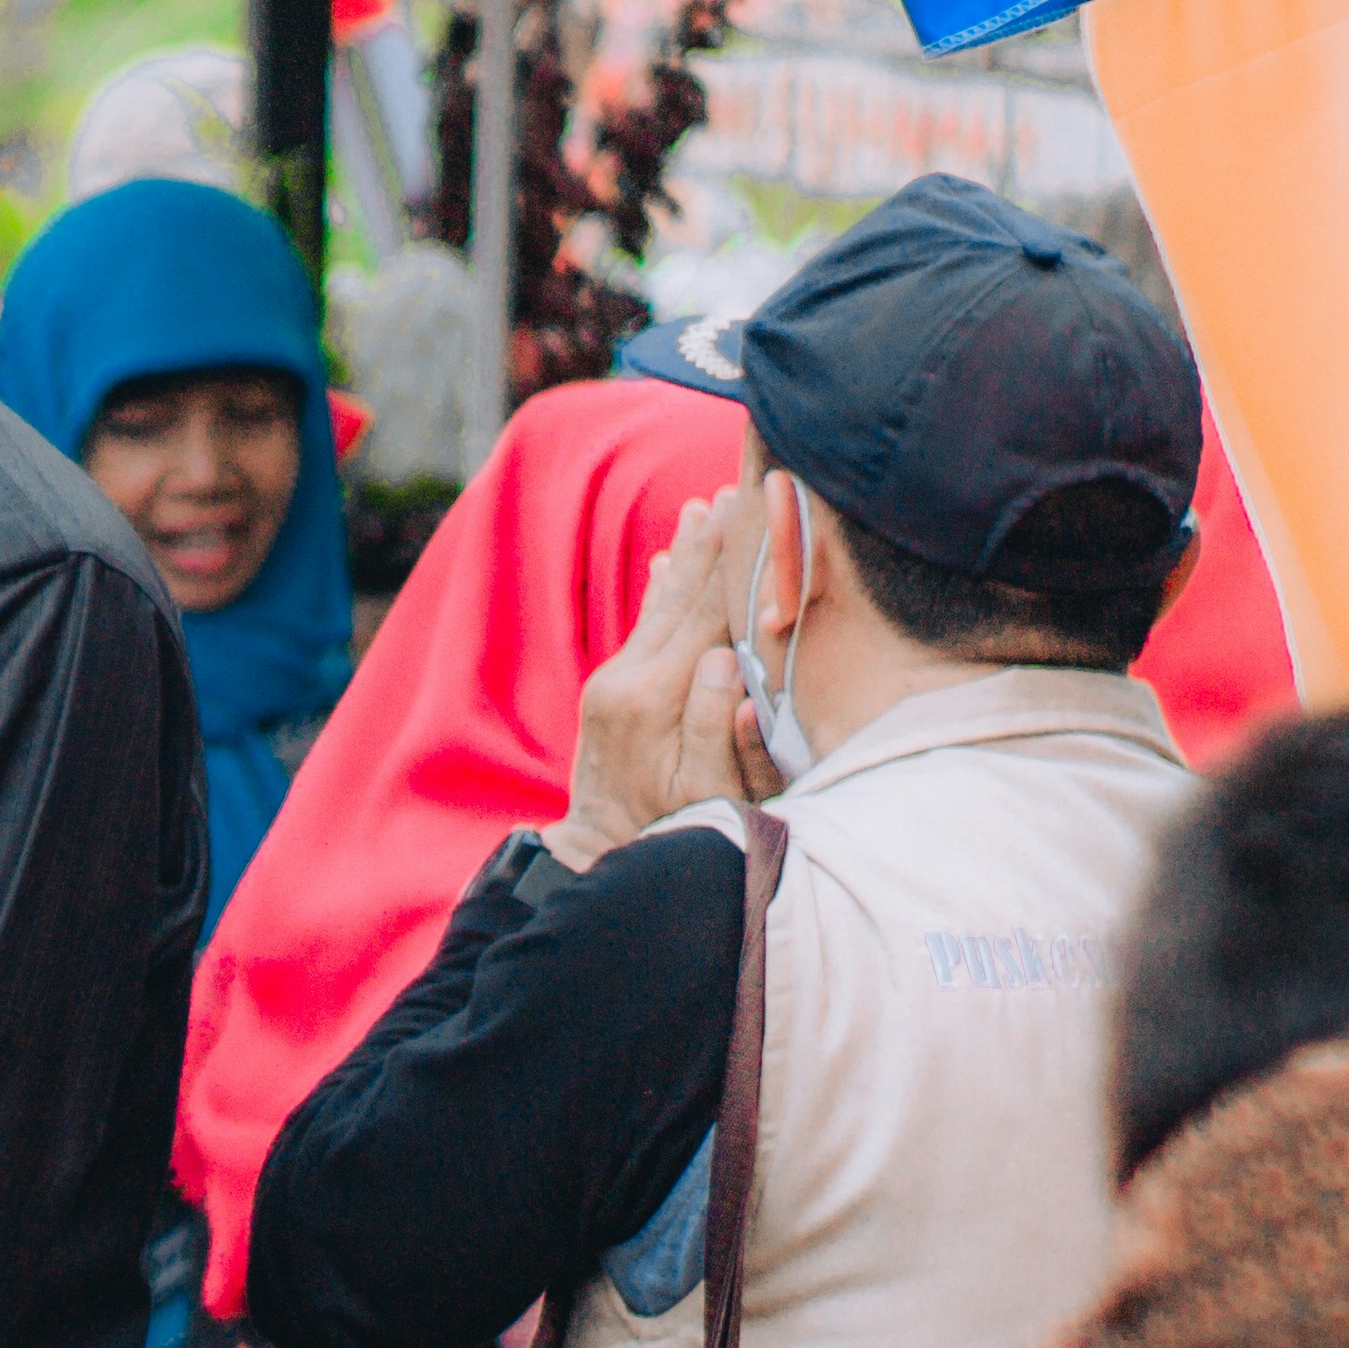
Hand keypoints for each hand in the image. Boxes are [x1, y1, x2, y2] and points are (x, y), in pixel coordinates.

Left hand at [547, 484, 771, 865]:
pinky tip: (668, 557)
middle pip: (679, 596)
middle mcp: (626, 679)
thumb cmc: (672, 836)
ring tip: (701, 507)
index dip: (733, 563)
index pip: (706, 615)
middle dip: (709, 543)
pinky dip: (662, 588)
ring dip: (684, 554)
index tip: (752, 509)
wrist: (596, 862)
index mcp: (654, 698)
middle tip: (733, 486)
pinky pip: (644, 625)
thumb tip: (727, 663)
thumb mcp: (708, 797)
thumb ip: (720, 733)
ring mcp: (612, 683)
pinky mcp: (609, 692)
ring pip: (659, 604)